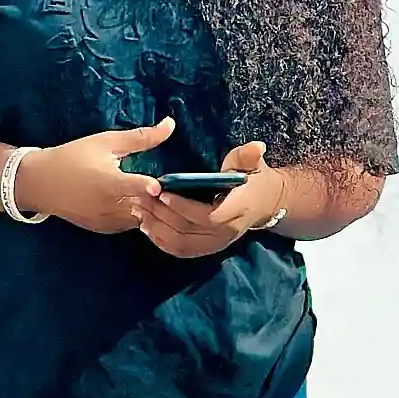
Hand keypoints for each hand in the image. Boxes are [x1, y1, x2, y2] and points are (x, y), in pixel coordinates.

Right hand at [17, 118, 171, 234]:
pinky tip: (137, 204)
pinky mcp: (103, 228)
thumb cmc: (73, 157)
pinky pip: (129, 226)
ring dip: (150, 209)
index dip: (155, 187)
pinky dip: (136, 217)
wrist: (40, 183)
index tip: (160, 183)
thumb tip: (171, 124)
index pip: (142, 189)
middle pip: (147, 208)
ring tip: (155, 196)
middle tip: (172, 188)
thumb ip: (141, 137)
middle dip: (160, 199)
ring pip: (141, 220)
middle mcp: (110, 206)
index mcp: (111, 183)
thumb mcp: (106, 142)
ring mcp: (107, 221)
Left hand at [136, 142, 287, 260]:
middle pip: (188, 229)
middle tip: (140, 197)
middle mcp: (226, 232)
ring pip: (180, 242)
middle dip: (161, 214)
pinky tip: (145, 226)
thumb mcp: (252, 164)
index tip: (164, 193)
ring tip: (138, 210)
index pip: (209, 216)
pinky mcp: (205, 249)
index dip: (184, 207)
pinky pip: (179, 250)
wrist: (261, 204)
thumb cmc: (252, 179)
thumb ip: (248, 156)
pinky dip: (160, 241)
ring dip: (156, 228)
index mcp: (238, 209)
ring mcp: (215, 244)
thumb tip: (256, 147)